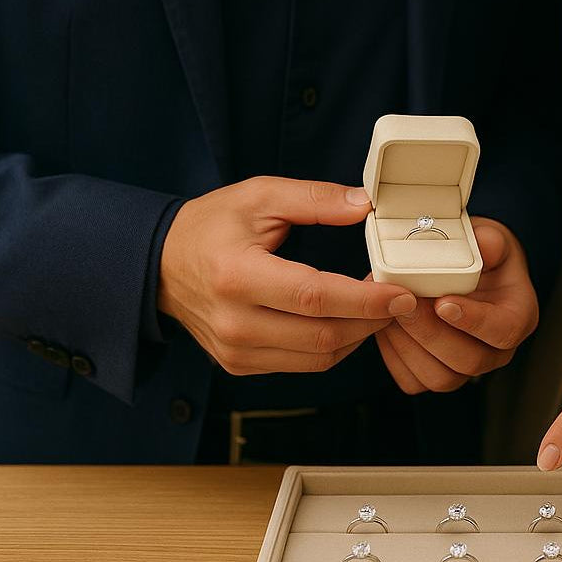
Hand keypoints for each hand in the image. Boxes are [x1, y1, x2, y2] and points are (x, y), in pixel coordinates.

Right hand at [158, 176, 416, 374]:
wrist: (159, 266)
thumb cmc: (211, 226)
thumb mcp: (258, 196)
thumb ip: (314, 199)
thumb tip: (365, 205)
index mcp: (236, 275)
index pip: (315, 296)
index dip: (365, 299)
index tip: (402, 294)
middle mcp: (234, 322)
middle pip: (323, 335)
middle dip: (372, 321)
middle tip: (401, 301)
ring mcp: (236, 351)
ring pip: (319, 358)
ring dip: (358, 336)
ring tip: (378, 310)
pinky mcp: (240, 365)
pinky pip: (303, 365)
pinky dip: (334, 347)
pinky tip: (347, 322)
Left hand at [376, 217, 538, 392]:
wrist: (462, 271)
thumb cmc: (479, 257)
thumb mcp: (490, 239)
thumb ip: (490, 242)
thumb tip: (485, 246)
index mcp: (516, 317)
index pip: (504, 331)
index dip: (473, 321)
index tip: (443, 303)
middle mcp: (495, 350)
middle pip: (470, 361)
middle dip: (431, 333)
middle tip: (406, 304)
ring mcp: (466, 367)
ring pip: (440, 378)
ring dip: (410, 346)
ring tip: (390, 313)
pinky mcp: (436, 373)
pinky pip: (414, 381)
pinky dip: (395, 356)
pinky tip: (386, 326)